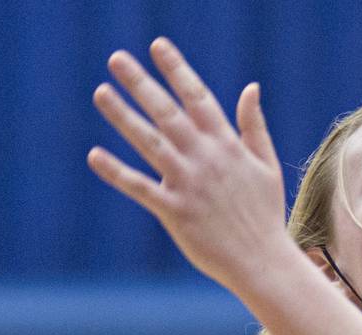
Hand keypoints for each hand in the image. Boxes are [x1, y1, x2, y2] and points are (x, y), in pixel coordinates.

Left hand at [87, 38, 289, 294]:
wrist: (263, 261)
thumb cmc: (265, 214)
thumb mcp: (266, 165)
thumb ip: (254, 126)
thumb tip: (250, 87)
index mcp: (228, 146)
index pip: (199, 98)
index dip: (177, 70)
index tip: (158, 46)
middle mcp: (206, 159)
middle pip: (168, 113)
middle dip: (142, 83)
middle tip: (116, 59)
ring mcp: (189, 185)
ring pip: (150, 143)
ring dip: (124, 117)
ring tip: (101, 92)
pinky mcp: (175, 212)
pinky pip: (140, 188)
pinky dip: (117, 172)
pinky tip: (94, 155)